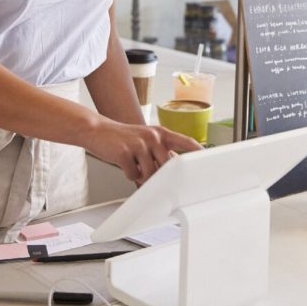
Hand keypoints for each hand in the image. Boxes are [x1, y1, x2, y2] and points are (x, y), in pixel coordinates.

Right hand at [85, 120, 202, 185]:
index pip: (186, 142)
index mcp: (161, 133)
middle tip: (149, 170)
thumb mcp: (146, 140)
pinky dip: (129, 174)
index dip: (199, 152)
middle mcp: (153, 136)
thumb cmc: (124, 138)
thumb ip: (161, 152)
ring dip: (141, 175)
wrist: (97, 130)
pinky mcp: (124, 153)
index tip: (209, 159)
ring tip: (134, 163)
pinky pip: (133, 175)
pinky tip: (124, 163)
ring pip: (149, 174)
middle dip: (159, 174)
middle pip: (167, 166)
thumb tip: (175, 171)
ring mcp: (139, 144)